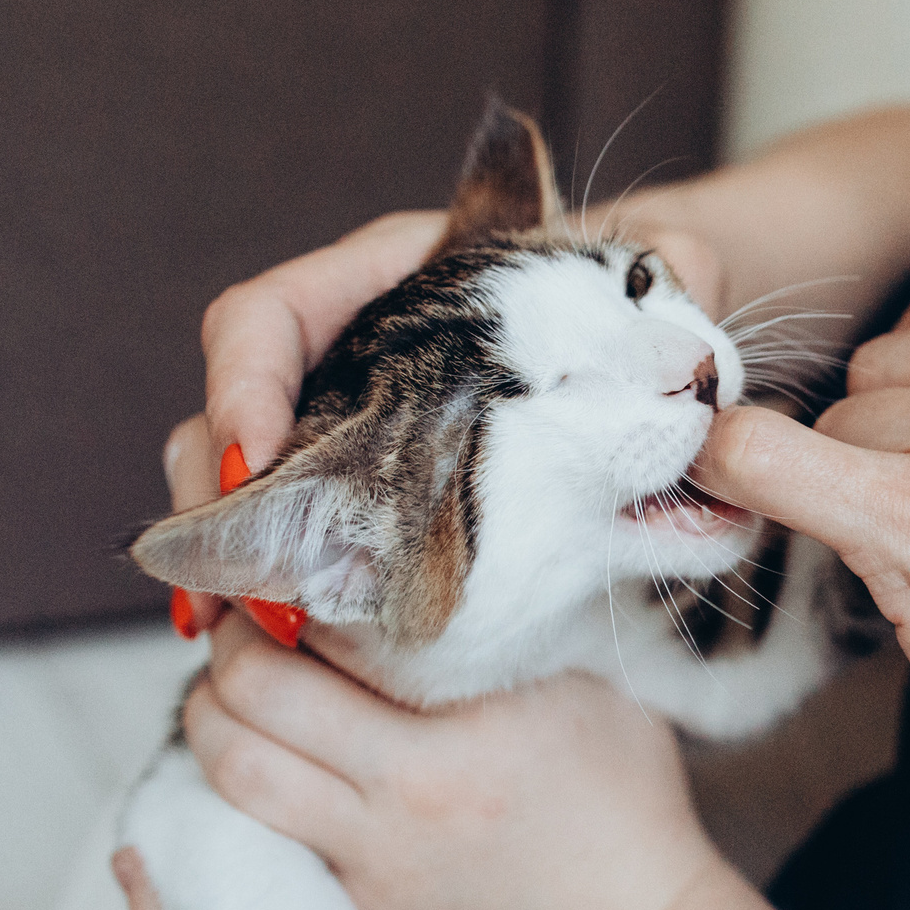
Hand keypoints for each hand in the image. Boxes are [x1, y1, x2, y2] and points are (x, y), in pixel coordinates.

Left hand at [128, 611, 726, 909]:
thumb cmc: (623, 804)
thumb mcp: (579, 687)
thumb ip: (500, 630)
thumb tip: (427, 558)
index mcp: (432, 757)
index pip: (289, 671)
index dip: (259, 613)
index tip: (271, 578)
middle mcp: (379, 823)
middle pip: (235, 734)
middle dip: (220, 669)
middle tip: (242, 633)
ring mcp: (358, 885)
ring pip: (224, 803)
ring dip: (207, 739)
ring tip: (232, 702)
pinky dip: (170, 878)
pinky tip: (148, 842)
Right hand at [162, 214, 727, 630]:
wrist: (662, 342)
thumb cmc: (644, 297)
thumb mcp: (661, 281)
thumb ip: (673, 296)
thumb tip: (691, 370)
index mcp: (393, 276)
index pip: (269, 314)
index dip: (243, 383)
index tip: (258, 458)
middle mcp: (350, 348)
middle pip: (232, 411)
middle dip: (218, 495)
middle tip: (239, 579)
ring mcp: (351, 423)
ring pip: (249, 480)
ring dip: (231, 552)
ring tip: (244, 621)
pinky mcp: (374, 494)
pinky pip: (295, 534)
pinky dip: (273, 581)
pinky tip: (270, 632)